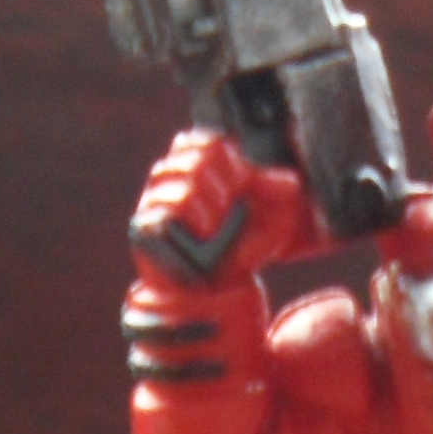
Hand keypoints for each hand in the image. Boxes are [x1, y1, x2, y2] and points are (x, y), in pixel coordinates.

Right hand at [130, 131, 308, 290]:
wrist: (221, 292)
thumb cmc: (243, 251)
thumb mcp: (274, 218)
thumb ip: (281, 191)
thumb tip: (288, 180)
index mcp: (194, 170)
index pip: (202, 141)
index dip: (228, 157)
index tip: (242, 183)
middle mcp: (169, 183)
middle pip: (191, 158)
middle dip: (220, 181)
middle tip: (229, 205)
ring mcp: (152, 206)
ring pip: (177, 182)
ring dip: (207, 202)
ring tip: (215, 224)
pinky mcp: (144, 232)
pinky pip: (161, 213)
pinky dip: (190, 219)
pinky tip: (204, 233)